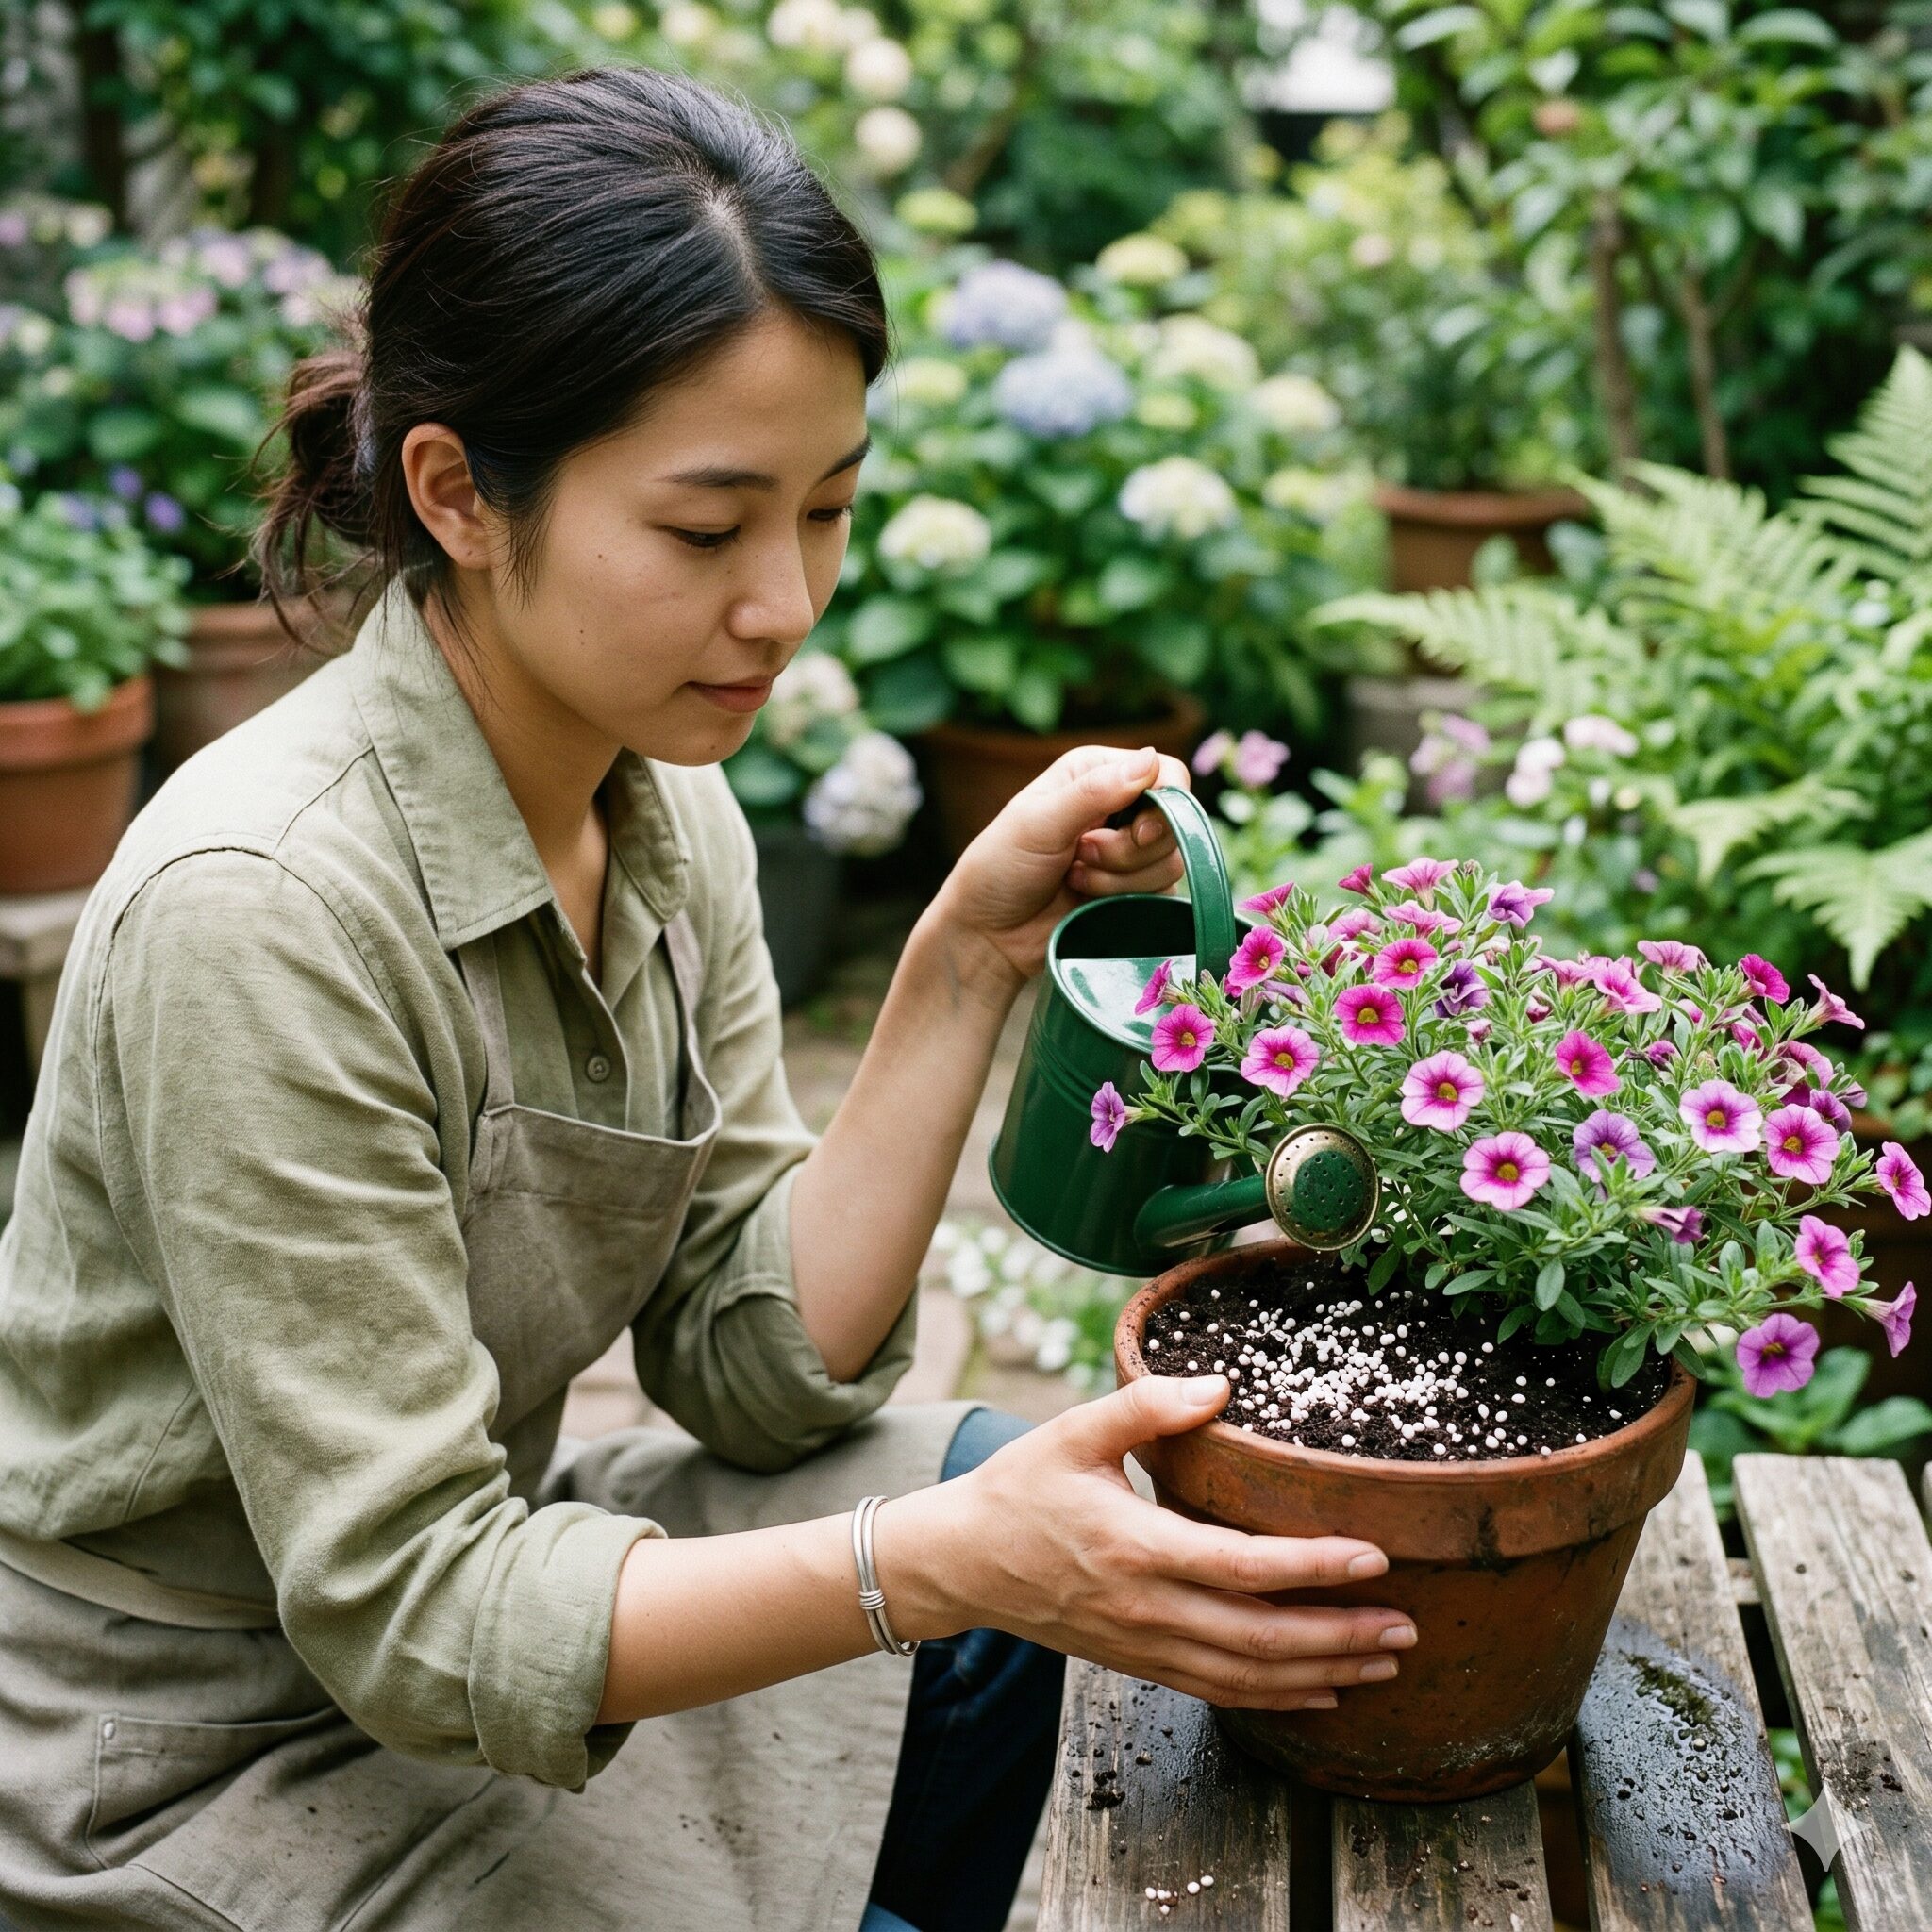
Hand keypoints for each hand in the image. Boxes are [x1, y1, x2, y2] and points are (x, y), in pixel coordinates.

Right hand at [877, 1376, 1416, 1711]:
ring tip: (1383, 1663)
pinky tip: (1320, 1693)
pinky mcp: (1138, 1661)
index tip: (1374, 1559)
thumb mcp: (1074, 1431)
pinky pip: (1218, 1692)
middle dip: (1341, 1638)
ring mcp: (1143, 1644)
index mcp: (1135, 1546)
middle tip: (1405, 1628)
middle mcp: (1146, 1608)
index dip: (1313, 1568)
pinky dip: (1275, 1699)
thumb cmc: (1019, 1488)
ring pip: (1247, 1678)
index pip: (1243, 1568)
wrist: (961, 1562)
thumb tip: (1220, 1386)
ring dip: (1322, 1675)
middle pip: (1261, 1640)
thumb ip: (1147, 1405)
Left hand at [929, 744, 1194, 992]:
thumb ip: (1094, 793)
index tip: (1135, 832)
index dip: (1163, 803)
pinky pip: (1163, 894)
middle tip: (1081, 855)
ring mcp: (1129, 851)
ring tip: (1074, 877)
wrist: (990, 934)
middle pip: (1174, 822)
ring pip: (1170, 863)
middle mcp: (1118, 805)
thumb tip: (1150, 760)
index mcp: (1096, 773)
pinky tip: (1085, 898)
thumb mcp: (1038, 823)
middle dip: (1127, 850)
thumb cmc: (1000, 868)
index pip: (1166, 772)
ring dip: (1118, 878)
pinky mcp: (1135, 891)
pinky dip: (1124, 900)